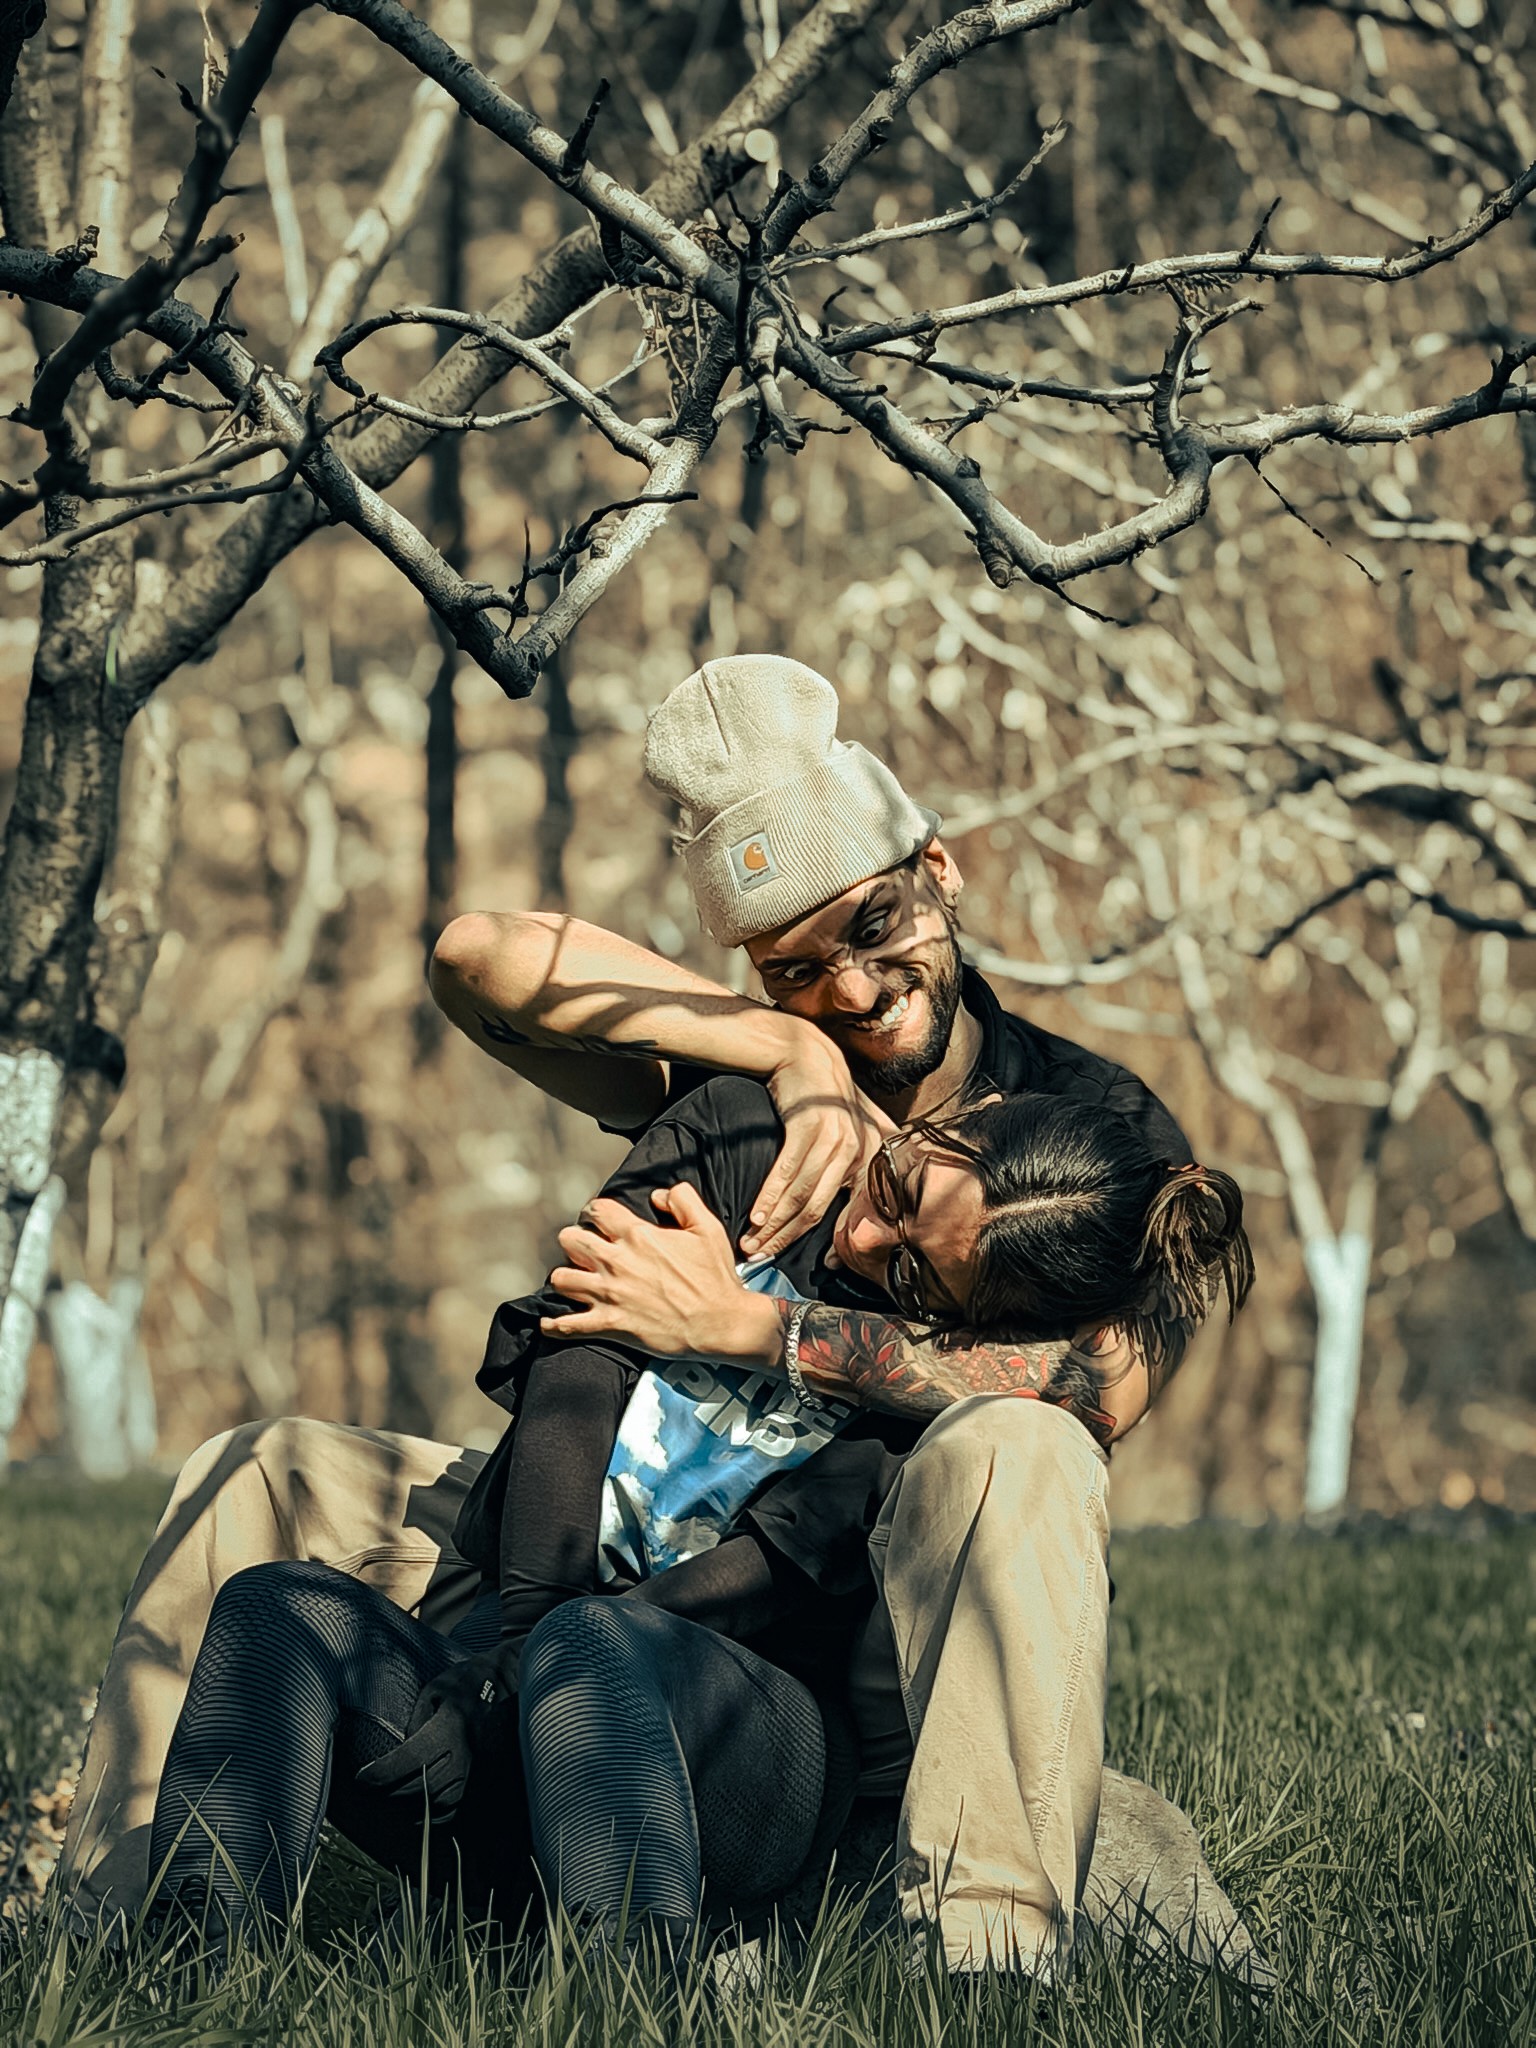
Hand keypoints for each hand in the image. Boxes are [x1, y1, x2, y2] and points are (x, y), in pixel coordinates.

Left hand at [354, 1650, 513, 1817]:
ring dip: (407, 1806)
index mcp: (450, 1727)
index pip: (408, 1760)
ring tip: (386, 1797)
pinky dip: (430, 1813)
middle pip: (419, 1787)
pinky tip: (414, 1807)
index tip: (360, 1779)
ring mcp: (476, 1770)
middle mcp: (465, 1753)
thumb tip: (400, 1755)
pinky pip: (453, 1809)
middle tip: (367, 1790)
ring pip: (436, 1803)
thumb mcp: (434, 1690)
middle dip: (387, 1792)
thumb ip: (416, 1722)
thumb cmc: (465, 1682)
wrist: (507, 1684)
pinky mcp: (482, 1779)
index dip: (380, 1775)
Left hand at [541, 1186, 781, 1362]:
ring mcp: (610, 1294)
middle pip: (570, 1239)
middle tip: (586, 1250)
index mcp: (638, 1235)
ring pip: (561, 1278)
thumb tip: (657, 1195)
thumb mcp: (708, 1227)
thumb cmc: (715, 1276)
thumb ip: (683, 1200)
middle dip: (575, 1241)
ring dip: (566, 1278)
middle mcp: (617, 1261)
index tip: (601, 1222)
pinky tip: (550, 1321)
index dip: (597, 1213)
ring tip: (576, 1281)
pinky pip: (568, 1325)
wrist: (720, 1322)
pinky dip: (555, 1324)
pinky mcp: (610, 1324)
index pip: (598, 1211)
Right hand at [742, 1035, 889, 1259]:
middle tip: (764, 1258)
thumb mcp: (850, 1125)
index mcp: (869, 1154)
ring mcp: (834, 1136)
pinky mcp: (809, 1125)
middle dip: (788, 1237)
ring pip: (802, 1194)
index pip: (854, 1207)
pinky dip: (769, 1196)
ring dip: (773, 1223)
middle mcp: (856, 1148)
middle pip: (819, 1207)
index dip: (840, 1241)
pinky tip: (755, 1215)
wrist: (803, 1051)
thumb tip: (849, 1206)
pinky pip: (787, 1170)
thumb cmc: (822, 1094)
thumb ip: (853, 1161)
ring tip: (752, 1243)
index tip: (827, 1265)